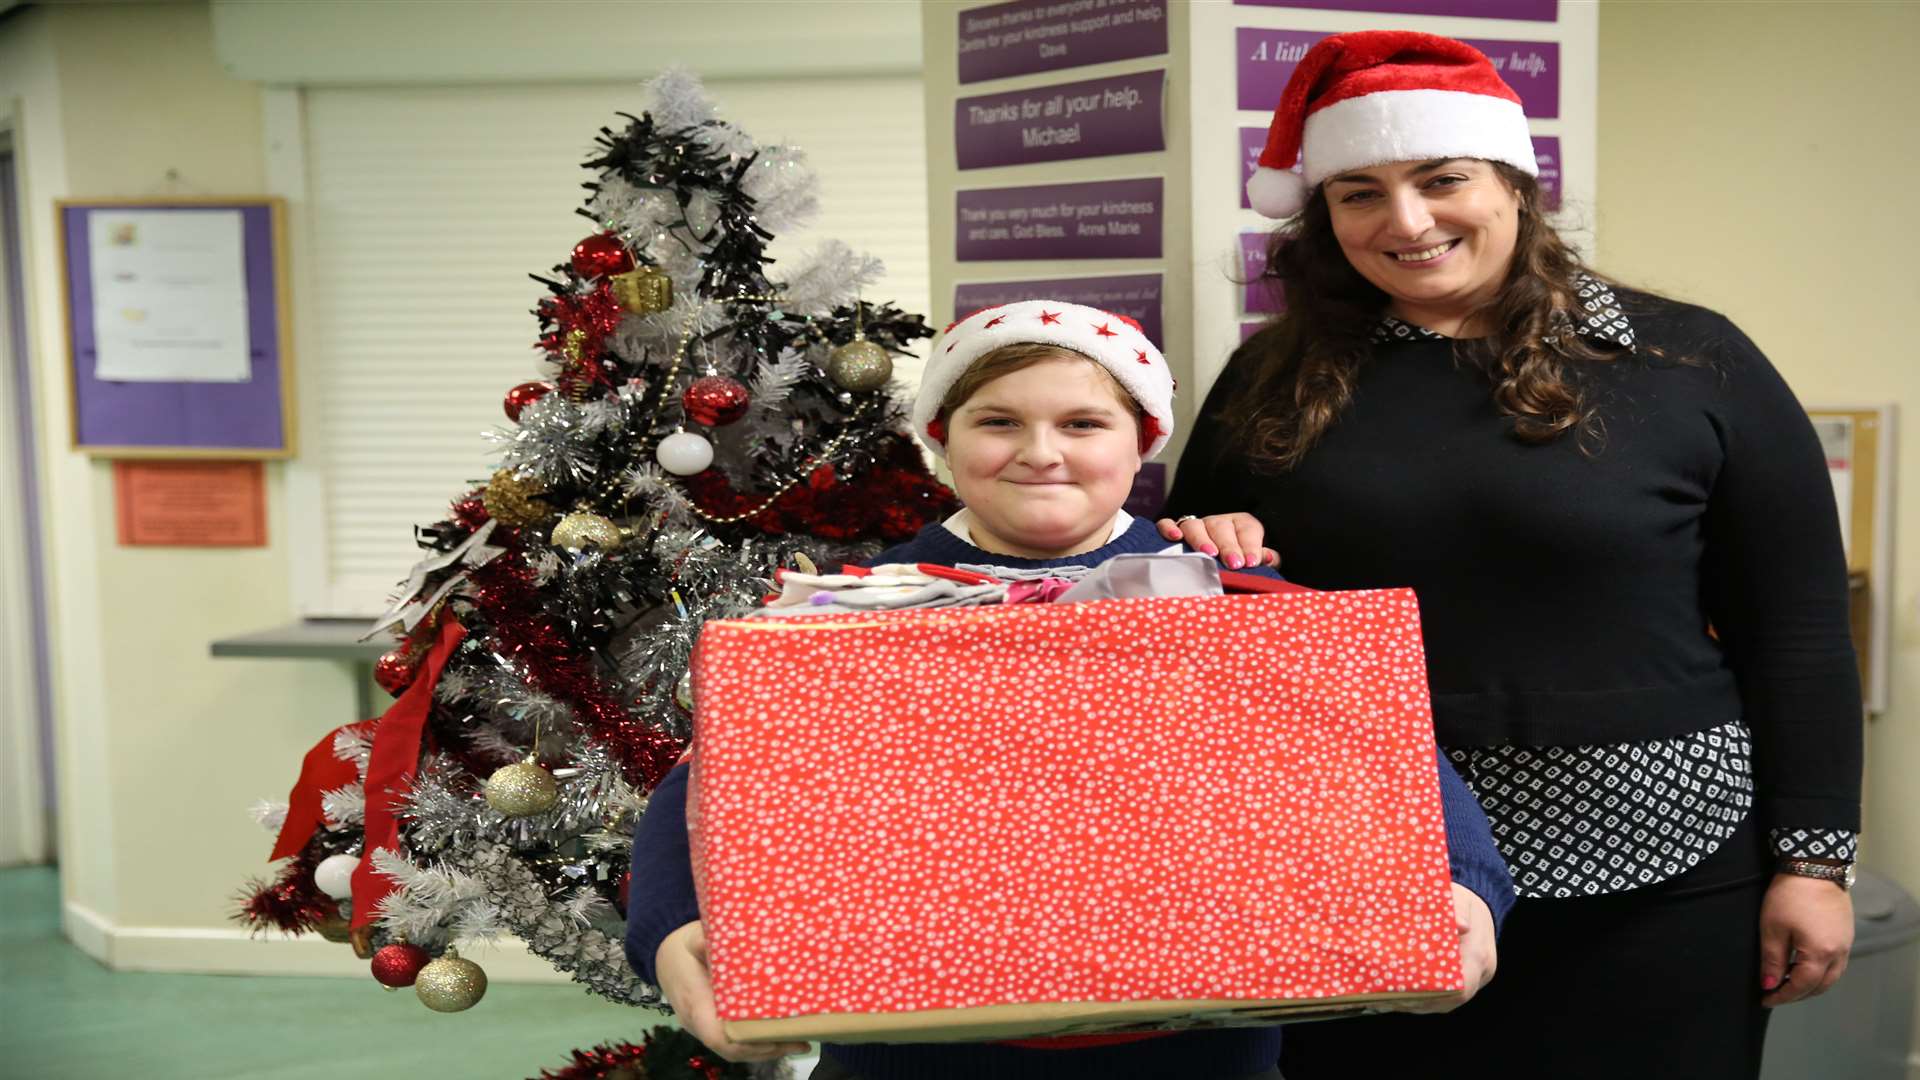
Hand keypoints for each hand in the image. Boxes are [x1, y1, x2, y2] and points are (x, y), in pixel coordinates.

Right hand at [656, 921, 809, 1061]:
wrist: (666, 960)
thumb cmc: (683, 949)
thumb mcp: (692, 938)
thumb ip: (704, 938)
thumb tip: (720, 935)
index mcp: (695, 1001)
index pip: (714, 1035)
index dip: (741, 1042)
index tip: (770, 1038)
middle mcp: (699, 1022)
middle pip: (732, 1049)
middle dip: (765, 1049)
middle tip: (799, 1041)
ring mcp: (706, 1027)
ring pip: (736, 1050)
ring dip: (767, 1050)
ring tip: (799, 1044)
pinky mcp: (715, 1026)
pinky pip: (736, 1044)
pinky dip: (760, 1045)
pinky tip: (784, 1040)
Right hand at [1154, 513, 1278, 570]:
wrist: (1219, 561)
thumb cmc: (1239, 561)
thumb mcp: (1254, 558)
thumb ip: (1263, 558)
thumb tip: (1269, 558)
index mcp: (1240, 524)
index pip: (1247, 530)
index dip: (1250, 546)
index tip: (1250, 562)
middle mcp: (1217, 522)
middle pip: (1221, 527)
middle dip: (1228, 546)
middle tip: (1234, 563)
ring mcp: (1195, 526)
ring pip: (1195, 525)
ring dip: (1201, 539)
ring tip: (1209, 554)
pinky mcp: (1175, 531)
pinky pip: (1167, 523)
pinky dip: (1169, 528)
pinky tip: (1175, 537)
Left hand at [1395, 884, 1497, 1013]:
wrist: (1480, 907)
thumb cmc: (1462, 900)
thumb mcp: (1458, 896)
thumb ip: (1457, 908)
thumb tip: (1460, 925)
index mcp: (1478, 954)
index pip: (1461, 987)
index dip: (1433, 995)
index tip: (1403, 992)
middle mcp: (1480, 972)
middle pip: (1450, 1000)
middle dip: (1418, 1003)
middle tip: (1387, 999)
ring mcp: (1475, 980)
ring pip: (1446, 1003)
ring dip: (1418, 1005)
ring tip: (1387, 1002)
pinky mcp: (1467, 982)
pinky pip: (1446, 999)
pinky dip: (1424, 1001)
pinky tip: (1400, 998)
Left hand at [1759, 873, 1852, 1005]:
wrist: (1815, 867)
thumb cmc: (1789, 896)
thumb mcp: (1773, 928)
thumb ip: (1772, 960)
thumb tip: (1768, 984)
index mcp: (1820, 954)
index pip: (1801, 986)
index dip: (1782, 996)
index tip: (1765, 999)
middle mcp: (1838, 953)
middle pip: (1820, 986)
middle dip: (1798, 993)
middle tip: (1776, 993)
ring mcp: (1846, 944)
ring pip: (1831, 976)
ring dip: (1811, 984)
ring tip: (1788, 982)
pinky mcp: (1847, 934)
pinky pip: (1836, 963)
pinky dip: (1821, 971)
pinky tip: (1804, 965)